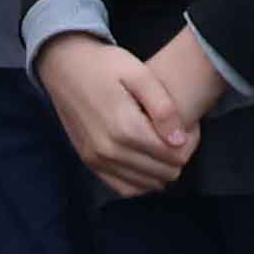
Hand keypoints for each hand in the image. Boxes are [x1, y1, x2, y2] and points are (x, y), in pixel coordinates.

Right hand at [33, 32, 179, 197]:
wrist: (62, 65)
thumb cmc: (104, 64)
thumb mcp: (140, 73)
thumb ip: (163, 108)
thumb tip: (180, 141)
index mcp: (126, 128)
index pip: (176, 156)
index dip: (190, 142)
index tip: (188, 125)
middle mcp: (110, 151)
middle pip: (165, 173)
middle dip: (178, 156)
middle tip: (176, 133)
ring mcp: (97, 160)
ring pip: (148, 184)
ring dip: (161, 169)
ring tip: (160, 143)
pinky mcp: (89, 163)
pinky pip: (125, 188)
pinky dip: (141, 180)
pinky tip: (145, 161)